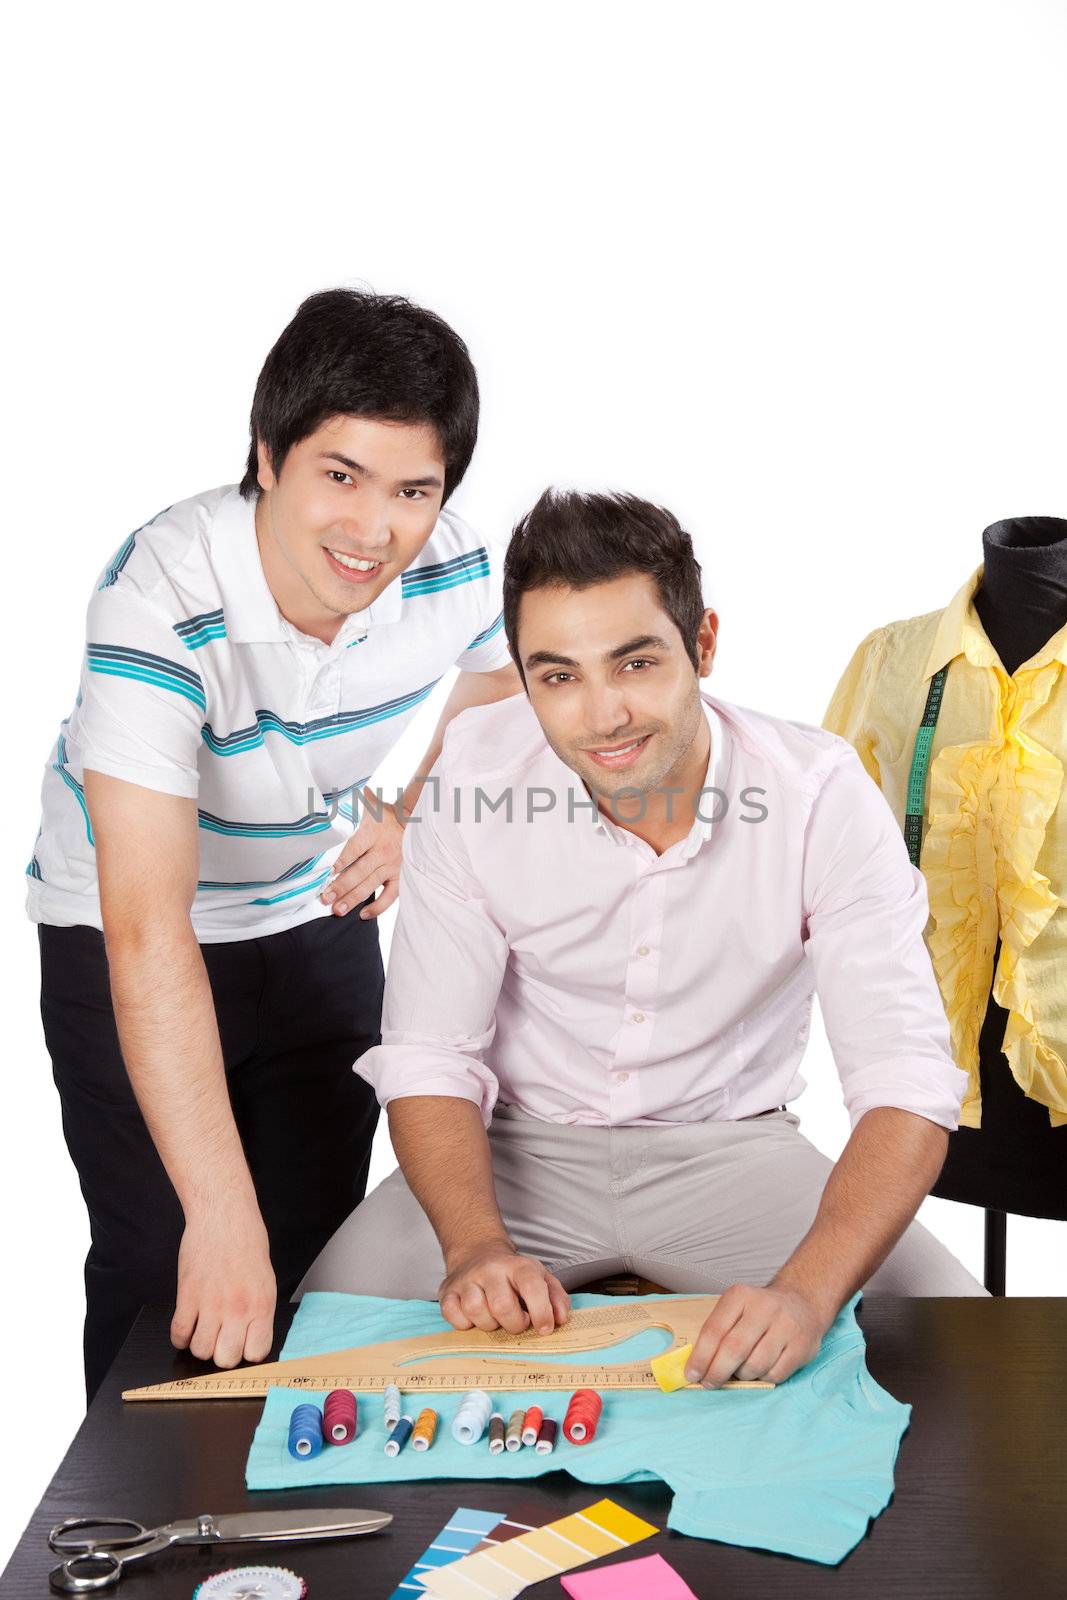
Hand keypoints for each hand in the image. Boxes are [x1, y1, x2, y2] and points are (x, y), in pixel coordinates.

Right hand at [170, 1202, 276, 1367]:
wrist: (224, 1215)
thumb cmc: (246, 1242)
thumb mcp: (265, 1279)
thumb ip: (258, 1310)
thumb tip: (251, 1337)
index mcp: (261, 1304)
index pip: (256, 1352)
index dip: (247, 1353)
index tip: (242, 1345)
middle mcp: (238, 1308)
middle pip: (226, 1359)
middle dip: (222, 1354)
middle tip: (221, 1340)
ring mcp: (211, 1303)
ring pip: (201, 1350)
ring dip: (200, 1345)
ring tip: (203, 1331)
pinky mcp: (187, 1294)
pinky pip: (179, 1332)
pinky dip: (180, 1337)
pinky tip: (186, 1326)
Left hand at [321, 788, 403, 919]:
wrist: (412, 819)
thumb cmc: (381, 812)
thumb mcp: (366, 803)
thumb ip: (348, 801)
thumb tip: (323, 790)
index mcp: (373, 831)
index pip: (353, 848)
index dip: (339, 861)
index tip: (325, 872)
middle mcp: (383, 849)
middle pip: (359, 870)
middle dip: (341, 886)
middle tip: (324, 899)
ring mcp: (393, 864)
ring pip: (371, 885)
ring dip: (353, 898)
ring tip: (337, 910)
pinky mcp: (401, 876)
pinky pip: (391, 896)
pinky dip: (378, 907)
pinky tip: (363, 915)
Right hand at [439, 1241, 570, 1335]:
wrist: (477, 1253)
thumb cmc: (512, 1274)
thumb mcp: (539, 1277)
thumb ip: (556, 1297)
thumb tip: (561, 1318)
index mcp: (518, 1266)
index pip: (532, 1287)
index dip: (541, 1312)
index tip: (544, 1328)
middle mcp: (491, 1270)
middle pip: (502, 1306)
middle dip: (514, 1324)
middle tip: (517, 1322)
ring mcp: (467, 1280)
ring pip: (476, 1311)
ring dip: (489, 1325)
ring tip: (495, 1318)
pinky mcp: (447, 1291)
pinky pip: (453, 1315)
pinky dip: (464, 1324)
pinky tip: (474, 1318)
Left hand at [684, 1282, 830, 1386]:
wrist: (802, 1303)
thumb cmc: (759, 1312)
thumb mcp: (736, 1309)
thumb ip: (718, 1332)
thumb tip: (697, 1367)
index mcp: (741, 1296)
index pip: (714, 1330)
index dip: (700, 1356)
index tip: (692, 1374)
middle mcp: (764, 1307)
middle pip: (734, 1349)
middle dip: (717, 1372)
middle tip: (709, 1383)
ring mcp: (786, 1326)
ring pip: (755, 1365)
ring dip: (742, 1376)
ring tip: (739, 1371)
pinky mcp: (802, 1346)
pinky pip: (775, 1374)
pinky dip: (763, 1378)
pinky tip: (761, 1370)